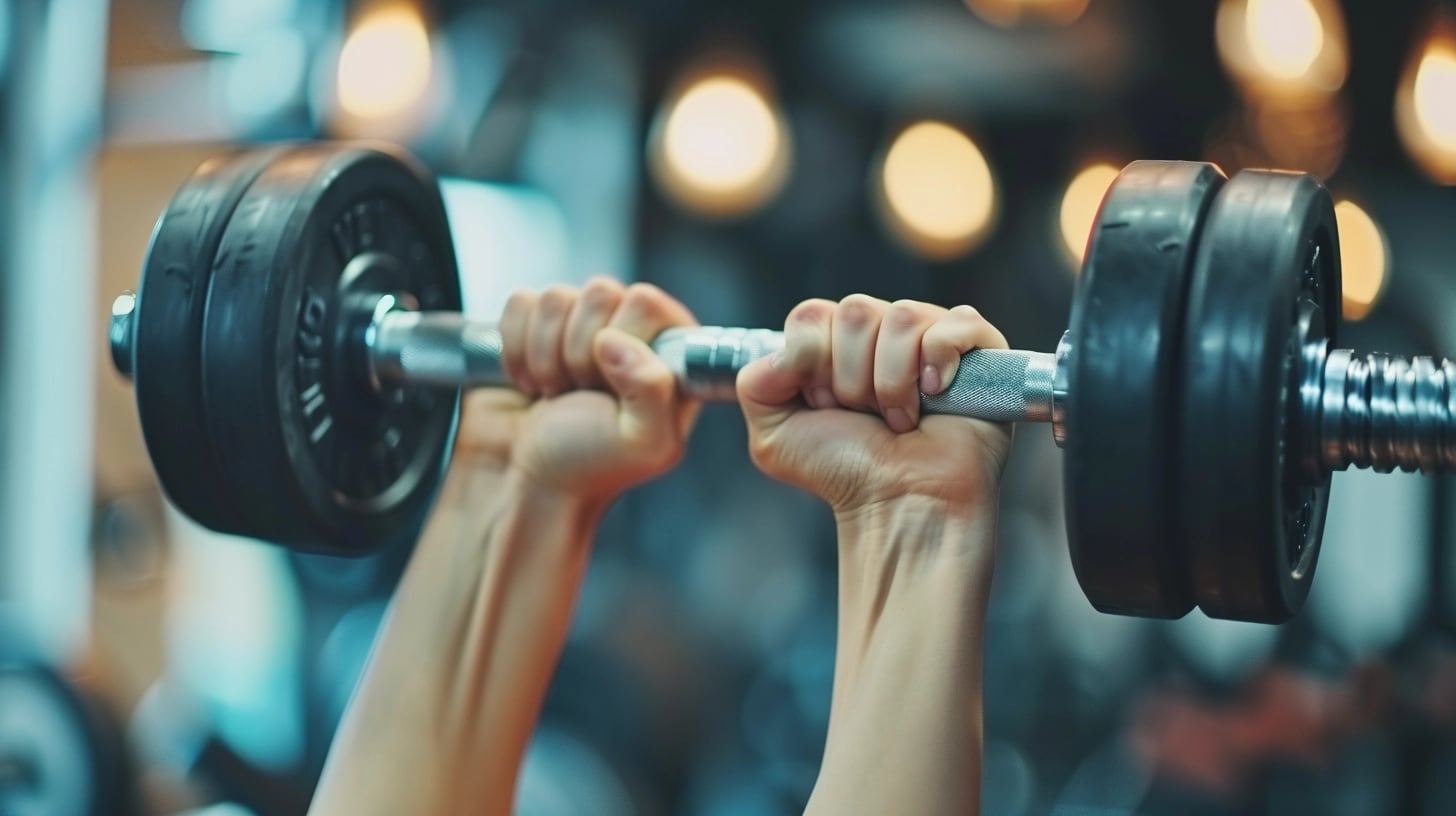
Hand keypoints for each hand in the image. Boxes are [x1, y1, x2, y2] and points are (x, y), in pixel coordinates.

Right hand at [452, 277, 699, 507]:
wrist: (526, 485)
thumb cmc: (590, 468)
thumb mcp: (646, 442)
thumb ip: (655, 389)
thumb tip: (613, 339)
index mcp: (667, 352)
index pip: (645, 300)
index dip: (621, 341)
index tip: (609, 386)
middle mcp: (627, 331)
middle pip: (599, 291)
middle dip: (578, 352)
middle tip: (579, 393)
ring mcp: (577, 326)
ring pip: (555, 297)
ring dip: (545, 355)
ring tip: (555, 394)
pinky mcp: (530, 328)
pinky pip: (519, 303)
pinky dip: (514, 347)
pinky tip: (529, 383)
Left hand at [736, 295, 1012, 516]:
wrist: (898, 507)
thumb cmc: (843, 473)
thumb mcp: (773, 436)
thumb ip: (756, 381)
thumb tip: (788, 346)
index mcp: (837, 346)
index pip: (813, 314)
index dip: (813, 362)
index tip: (826, 407)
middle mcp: (882, 336)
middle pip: (856, 310)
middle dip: (852, 377)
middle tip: (865, 417)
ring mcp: (931, 341)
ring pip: (901, 317)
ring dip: (892, 382)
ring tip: (900, 420)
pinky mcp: (979, 353)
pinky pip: (955, 323)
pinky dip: (939, 361)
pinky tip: (936, 396)